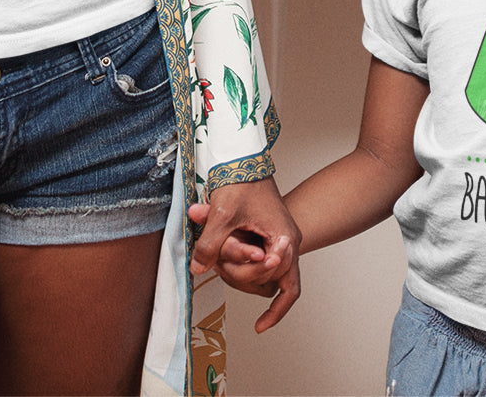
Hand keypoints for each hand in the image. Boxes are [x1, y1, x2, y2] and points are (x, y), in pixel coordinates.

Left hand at [188, 178, 300, 331]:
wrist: (244, 158)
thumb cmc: (241, 182)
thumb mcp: (222, 214)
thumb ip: (210, 245)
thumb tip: (197, 269)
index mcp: (284, 239)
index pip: (286, 286)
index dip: (274, 308)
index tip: (260, 327)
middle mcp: (288, 242)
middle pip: (273, 281)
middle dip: (245, 277)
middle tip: (220, 265)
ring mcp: (280, 240)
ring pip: (267, 274)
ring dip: (243, 273)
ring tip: (220, 260)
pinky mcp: (269, 236)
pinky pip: (266, 265)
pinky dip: (252, 273)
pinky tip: (234, 278)